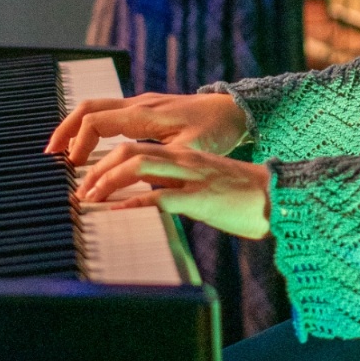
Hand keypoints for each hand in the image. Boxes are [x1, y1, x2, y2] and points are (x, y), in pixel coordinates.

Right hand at [46, 89, 249, 164]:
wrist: (234, 111)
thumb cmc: (216, 130)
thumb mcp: (192, 151)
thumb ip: (164, 164)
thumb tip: (137, 181)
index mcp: (145, 113)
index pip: (97, 121)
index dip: (78, 143)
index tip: (73, 168)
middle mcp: (139, 104)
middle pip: (88, 108)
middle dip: (65, 130)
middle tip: (51, 155)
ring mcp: (141, 104)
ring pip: (97, 107)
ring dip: (76, 127)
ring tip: (63, 152)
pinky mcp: (145, 109)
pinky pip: (109, 113)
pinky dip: (92, 127)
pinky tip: (89, 146)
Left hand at [75, 141, 270, 238]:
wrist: (280, 198)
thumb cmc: (244, 198)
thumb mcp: (204, 188)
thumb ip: (178, 189)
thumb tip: (149, 201)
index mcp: (184, 156)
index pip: (135, 147)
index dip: (105, 159)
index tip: (86, 178)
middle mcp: (185, 161)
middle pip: (130, 150)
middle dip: (98, 167)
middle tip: (79, 188)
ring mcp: (192, 177)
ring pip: (139, 166)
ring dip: (107, 181)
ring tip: (89, 198)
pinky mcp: (201, 199)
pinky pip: (160, 198)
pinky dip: (132, 205)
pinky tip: (115, 213)